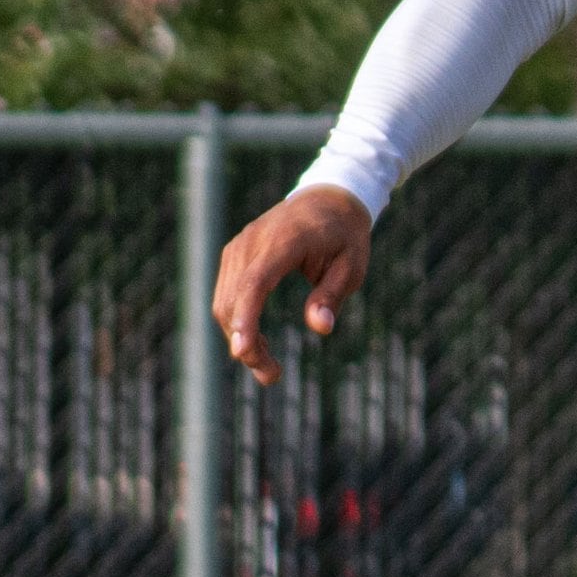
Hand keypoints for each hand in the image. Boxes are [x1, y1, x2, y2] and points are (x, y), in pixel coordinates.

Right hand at [211, 186, 372, 385]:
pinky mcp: (234, 255)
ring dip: (240, 338)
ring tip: (269, 369)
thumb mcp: (352, 267)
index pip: (254, 283)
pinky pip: (226, 294)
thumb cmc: (344, 237)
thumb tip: (320, 328)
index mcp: (284, 241)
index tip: (241, 352)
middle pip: (233, 299)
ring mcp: (239, 247)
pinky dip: (237, 322)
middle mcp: (253, 242)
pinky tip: (257, 344)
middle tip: (271, 376)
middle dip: (246, 343)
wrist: (327, 200)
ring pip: (224, 301)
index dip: (245, 319)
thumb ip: (331, 295)